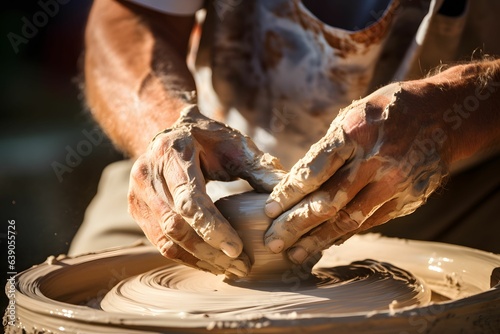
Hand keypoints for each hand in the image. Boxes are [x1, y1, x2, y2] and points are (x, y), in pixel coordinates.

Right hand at [128, 106, 284, 276]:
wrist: (169, 134)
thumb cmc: (207, 139)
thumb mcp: (234, 144)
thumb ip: (259, 168)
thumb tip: (289, 195)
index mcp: (172, 152)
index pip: (190, 199)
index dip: (213, 228)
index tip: (238, 250)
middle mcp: (147, 174)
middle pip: (176, 225)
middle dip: (209, 251)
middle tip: (241, 267)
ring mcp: (137, 193)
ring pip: (166, 240)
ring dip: (199, 259)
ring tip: (230, 269)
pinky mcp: (136, 209)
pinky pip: (160, 242)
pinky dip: (186, 256)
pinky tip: (210, 262)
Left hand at [263, 81, 449, 263]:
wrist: (443, 115)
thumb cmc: (386, 112)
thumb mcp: (354, 115)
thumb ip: (328, 149)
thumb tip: (299, 184)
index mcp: (356, 132)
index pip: (315, 170)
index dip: (289, 193)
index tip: (269, 209)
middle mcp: (377, 160)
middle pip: (329, 200)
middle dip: (297, 224)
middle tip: (273, 241)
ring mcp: (395, 182)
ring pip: (350, 219)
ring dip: (318, 239)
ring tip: (294, 254)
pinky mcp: (408, 199)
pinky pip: (370, 222)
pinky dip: (344, 234)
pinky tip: (325, 243)